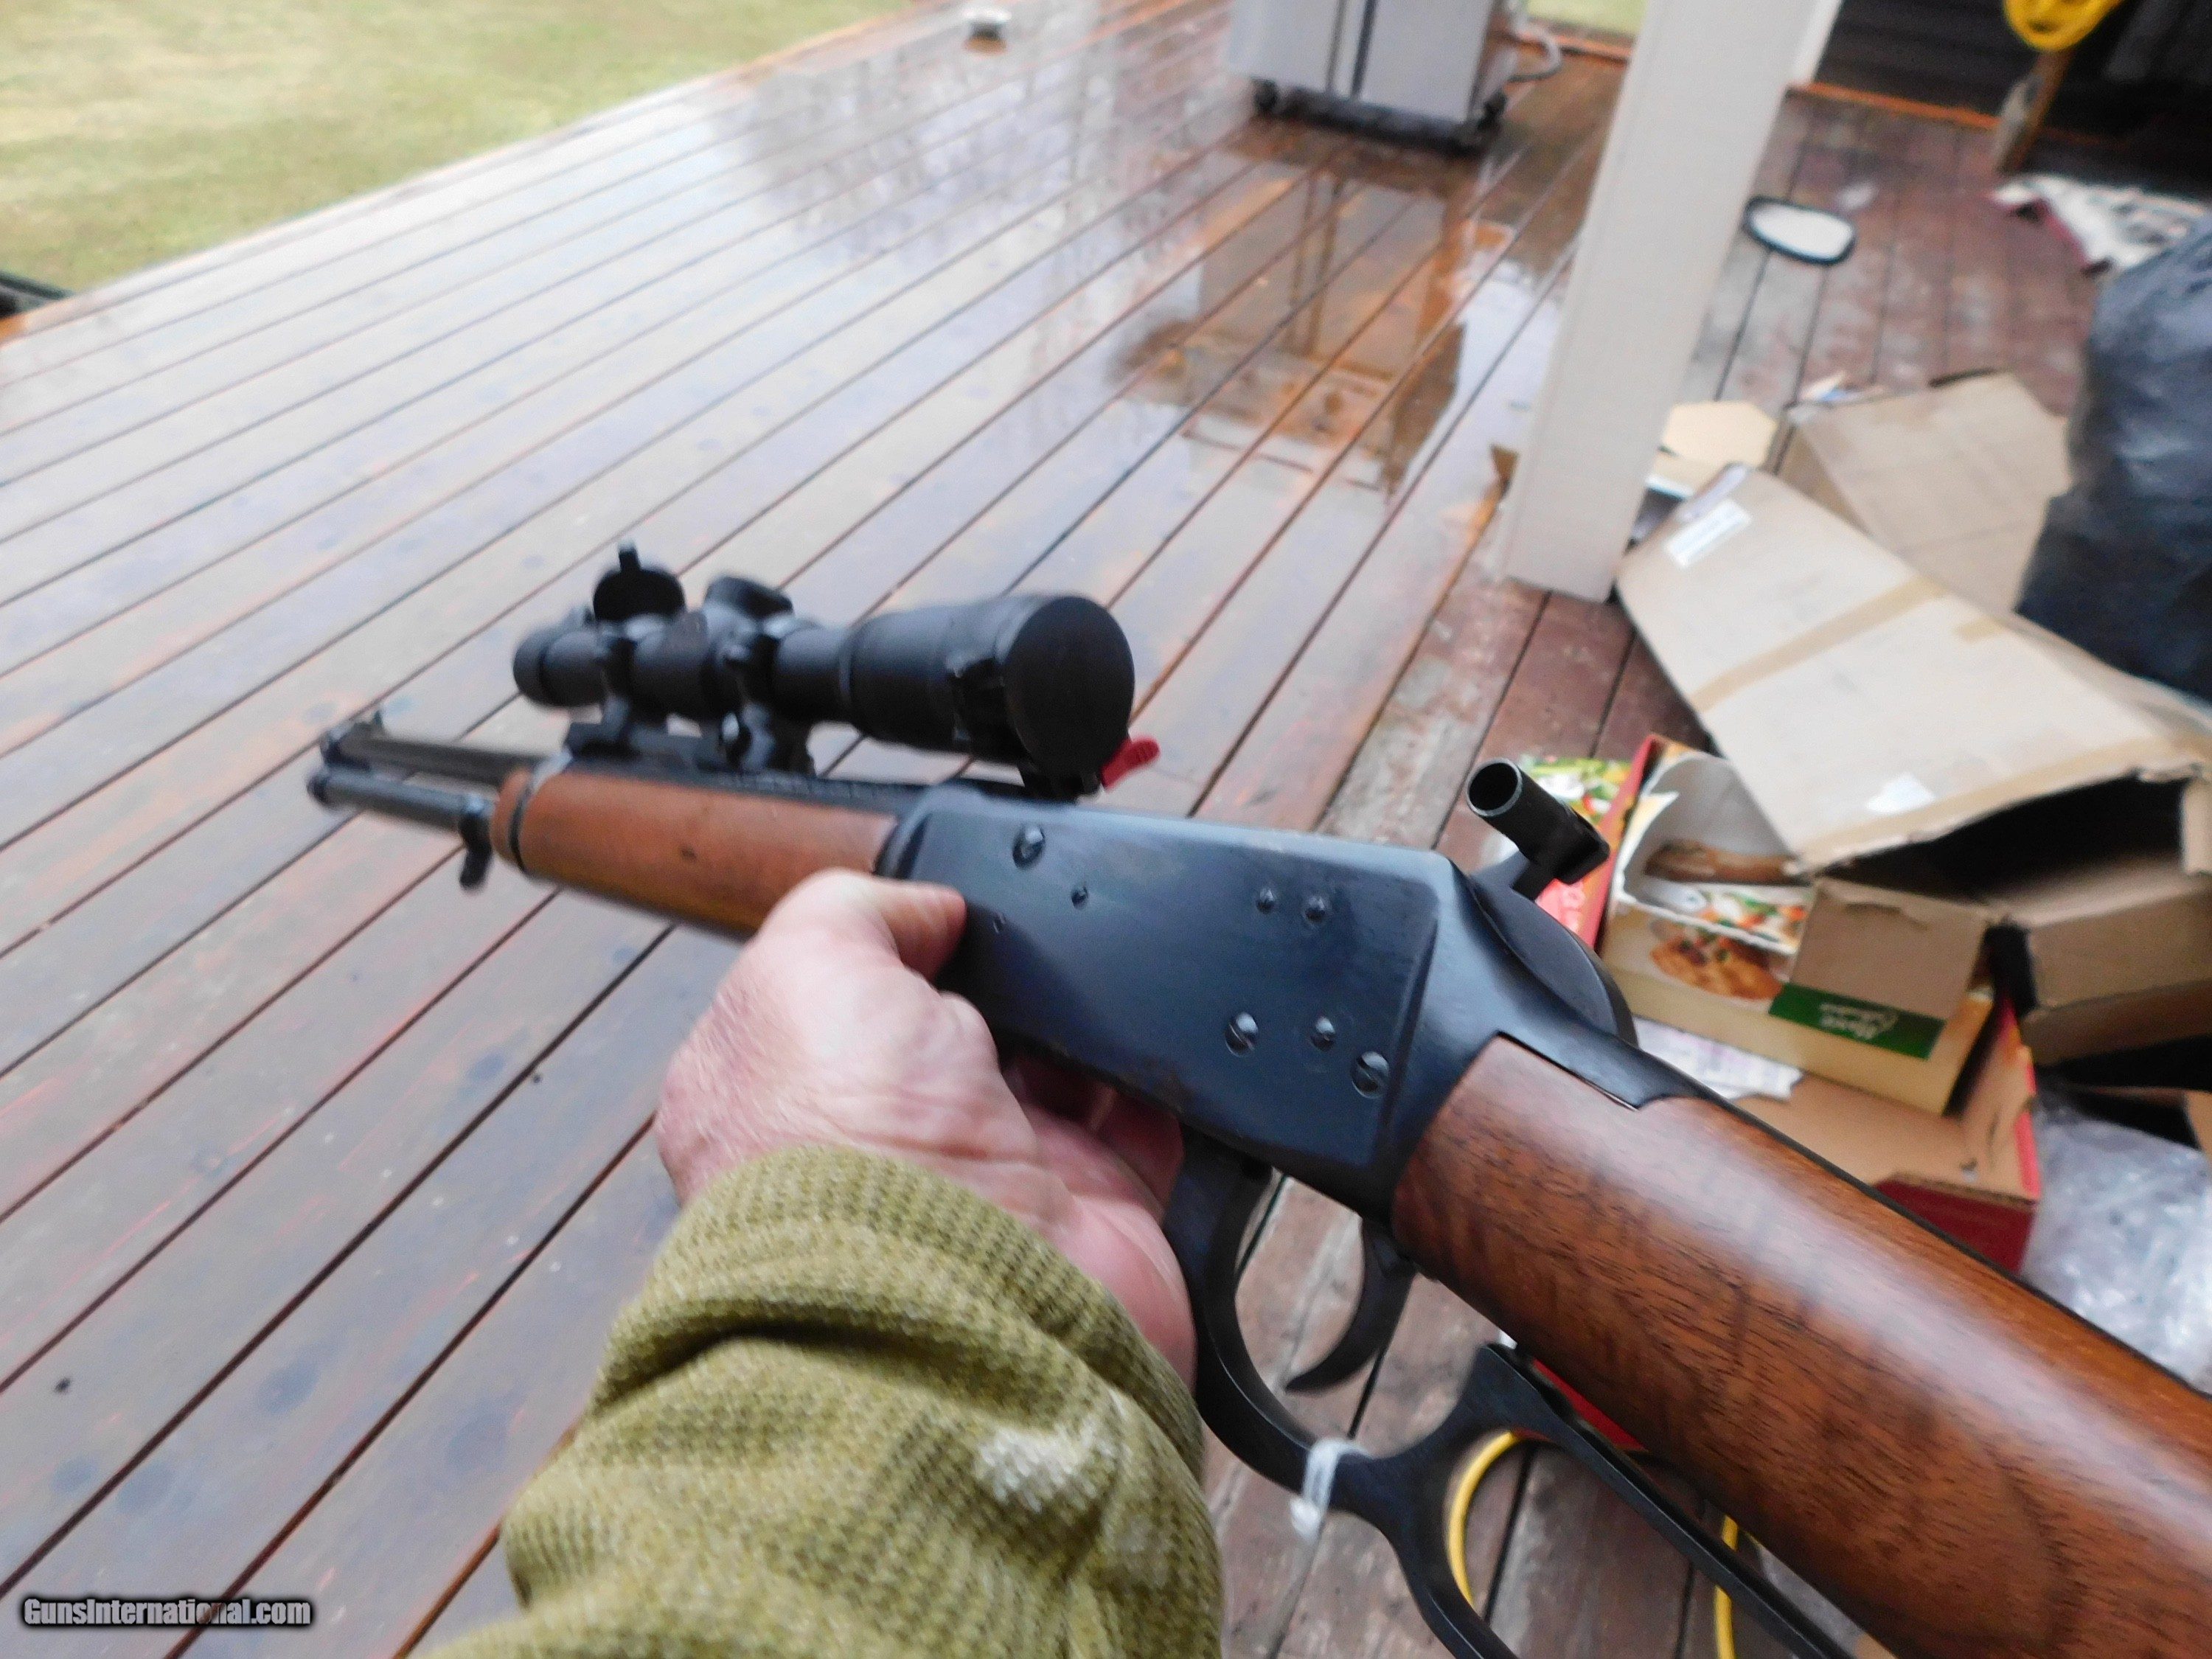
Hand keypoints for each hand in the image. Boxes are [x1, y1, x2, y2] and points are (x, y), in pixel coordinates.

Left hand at [658, 870, 1194, 1378]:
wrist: (960, 1295)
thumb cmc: (850, 1148)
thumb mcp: (805, 967)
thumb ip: (855, 911)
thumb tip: (932, 911)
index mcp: (786, 1093)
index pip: (842, 999)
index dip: (893, 953)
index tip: (938, 924)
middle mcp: (885, 1146)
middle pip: (962, 1029)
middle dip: (999, 990)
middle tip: (1016, 967)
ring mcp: (992, 1184)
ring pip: (1058, 1069)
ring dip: (1080, 1027)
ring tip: (1082, 1002)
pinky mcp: (1089, 1215)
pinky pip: (1147, 1123)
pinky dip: (1159, 1080)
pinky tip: (1148, 1045)